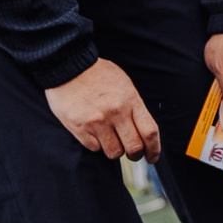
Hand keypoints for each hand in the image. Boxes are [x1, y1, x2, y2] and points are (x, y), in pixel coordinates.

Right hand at [45, 59, 160, 160]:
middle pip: (134, 147)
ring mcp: (96, 121)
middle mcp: (115, 112)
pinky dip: (97, 145)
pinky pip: (94, 148)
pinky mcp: (79, 128)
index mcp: (131, 100)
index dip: (154, 149)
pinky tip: (94, 133)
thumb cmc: (99, 75)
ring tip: (111, 139)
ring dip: (115, 150)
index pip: (149, 132)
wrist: (68, 66)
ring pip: (114, 152)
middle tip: (133, 154)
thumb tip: (143, 133)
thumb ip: (134, 108)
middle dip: (136, 155)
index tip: (153, 157)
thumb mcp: (125, 86)